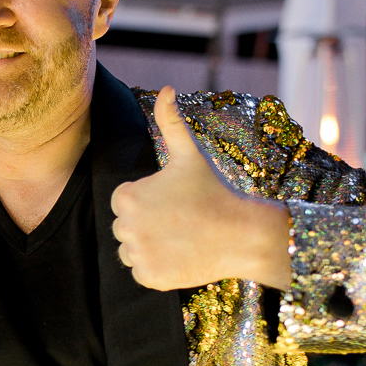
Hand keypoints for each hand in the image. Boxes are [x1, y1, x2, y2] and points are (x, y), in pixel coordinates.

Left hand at [110, 86, 290, 290]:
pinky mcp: (147, 277)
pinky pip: (142, 271)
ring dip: (150, 246)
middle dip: (149, 224)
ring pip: (131, 250)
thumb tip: (166, 88)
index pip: (126, 202)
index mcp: (126, 196)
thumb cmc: (213, 190)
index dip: (151, 202)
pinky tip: (180, 256)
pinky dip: (157, 267)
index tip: (175, 201)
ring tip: (181, 237)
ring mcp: (136, 254)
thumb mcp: (189, 154)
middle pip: (126, 227)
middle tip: (181, 220)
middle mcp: (124, 226)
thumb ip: (170, 121)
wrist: (241, 234)